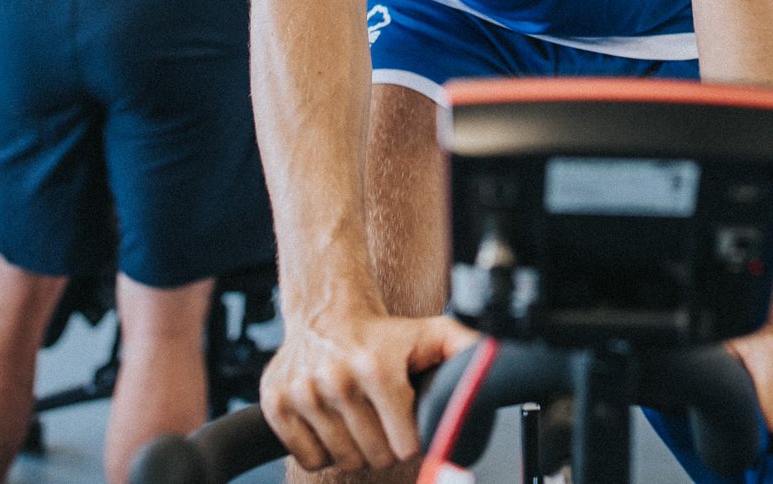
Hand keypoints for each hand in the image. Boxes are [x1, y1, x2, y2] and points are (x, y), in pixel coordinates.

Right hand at [260, 311, 477, 470]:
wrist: (326, 312)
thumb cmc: (383, 333)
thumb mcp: (432, 334)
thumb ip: (468, 352)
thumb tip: (496, 369)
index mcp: (377, 366)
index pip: (404, 446)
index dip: (411, 439)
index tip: (408, 423)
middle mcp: (336, 379)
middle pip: (375, 456)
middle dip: (384, 445)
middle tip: (381, 418)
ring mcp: (303, 393)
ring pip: (343, 460)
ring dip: (354, 447)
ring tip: (356, 417)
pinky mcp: (276, 404)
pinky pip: (308, 458)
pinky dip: (322, 449)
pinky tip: (331, 421)